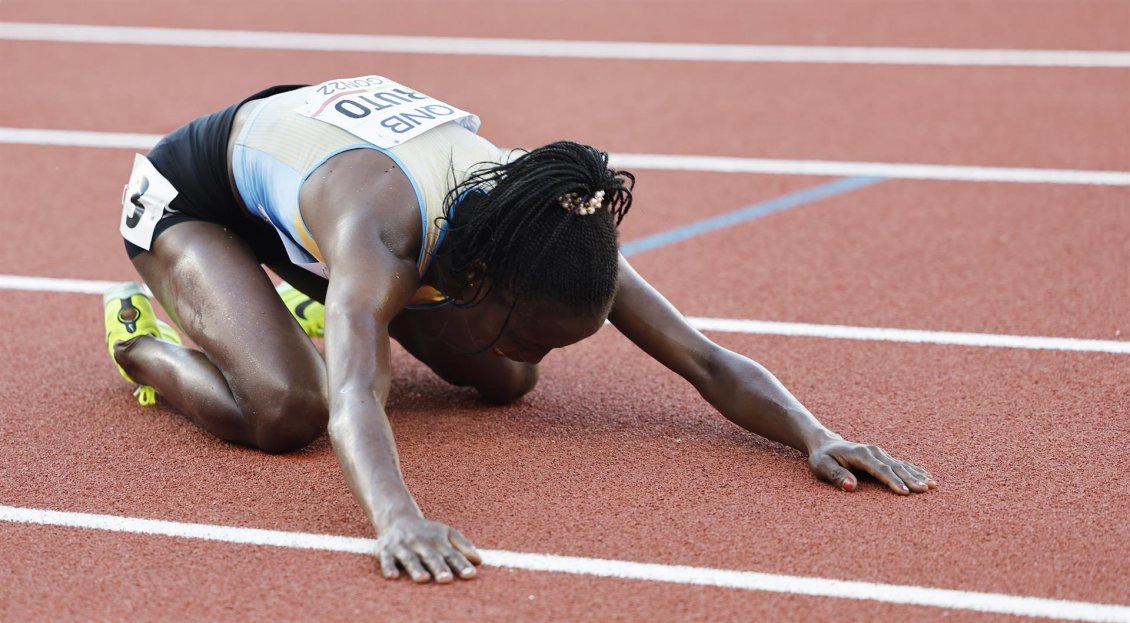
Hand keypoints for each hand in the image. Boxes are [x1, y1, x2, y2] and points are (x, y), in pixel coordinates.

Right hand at [376, 516, 481, 582]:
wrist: (397, 517)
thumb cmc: (427, 531)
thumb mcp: (446, 533)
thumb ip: (463, 546)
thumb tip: (479, 561)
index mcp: (438, 541)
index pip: (452, 554)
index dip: (461, 564)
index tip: (471, 574)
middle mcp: (421, 543)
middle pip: (431, 557)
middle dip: (438, 568)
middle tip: (446, 579)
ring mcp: (403, 546)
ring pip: (410, 559)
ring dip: (416, 568)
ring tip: (423, 578)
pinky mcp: (386, 550)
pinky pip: (386, 559)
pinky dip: (388, 567)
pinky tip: (392, 576)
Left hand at [808, 437, 936, 494]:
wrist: (825, 444)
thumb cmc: (822, 458)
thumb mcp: (823, 467)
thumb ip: (836, 476)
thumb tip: (851, 487)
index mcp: (860, 454)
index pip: (880, 470)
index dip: (892, 481)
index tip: (904, 493)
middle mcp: (874, 452)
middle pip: (895, 467)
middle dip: (911, 479)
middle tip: (926, 490)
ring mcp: (880, 453)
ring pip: (901, 465)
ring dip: (917, 475)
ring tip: (934, 484)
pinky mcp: (883, 457)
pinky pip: (901, 464)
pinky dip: (915, 470)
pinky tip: (927, 476)